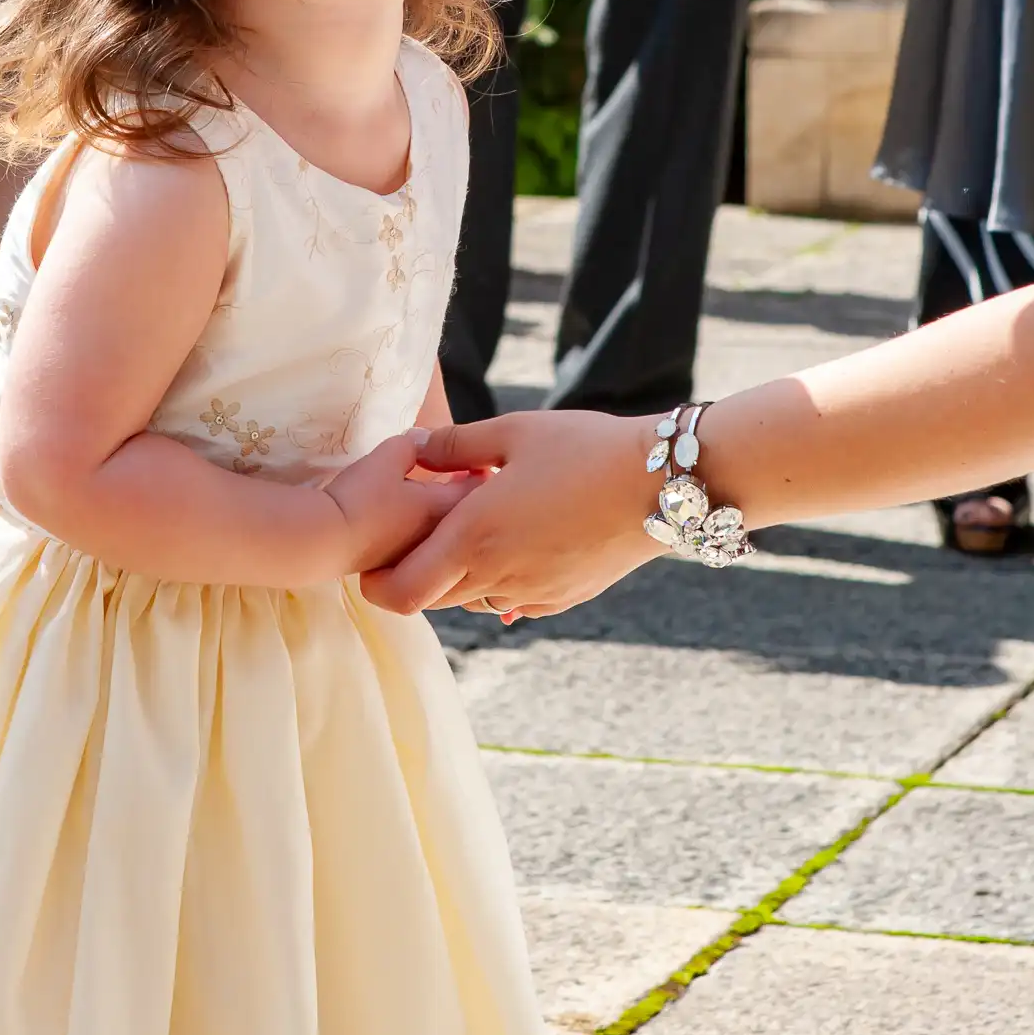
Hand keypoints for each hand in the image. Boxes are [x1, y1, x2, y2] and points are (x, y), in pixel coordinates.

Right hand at [325, 433, 480, 576]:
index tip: (473, 454)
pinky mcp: (395, 565)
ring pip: (441, 529)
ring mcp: (416, 555)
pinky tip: (403, 516)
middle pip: (465, 511)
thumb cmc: (363, 496)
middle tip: (457, 472)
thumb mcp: (388, 456)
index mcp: (443, 507)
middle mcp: (437, 536)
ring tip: (430, 492)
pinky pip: (420, 543)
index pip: (478, 485)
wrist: (328, 541)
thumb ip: (411, 445)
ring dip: (442, 512)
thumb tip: (422, 439)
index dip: (480, 465)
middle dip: (465, 492)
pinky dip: (420, 528)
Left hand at [360, 411, 662, 618]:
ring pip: (469, 603)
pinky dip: (494, 582)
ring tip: (469, 528)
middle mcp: (499, 576)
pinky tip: (510, 542)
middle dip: (413, 575)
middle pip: (430, 601)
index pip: (402, 592)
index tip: (370, 560)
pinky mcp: (562, 599)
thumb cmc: (586, 448)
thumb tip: (413, 448)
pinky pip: (508, 603)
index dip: (376, 585)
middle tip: (415, 534)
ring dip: (456, 576)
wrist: (663, 486)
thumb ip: (455, 446)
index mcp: (476, 536)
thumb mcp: (514, 431)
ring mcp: (532, 593)